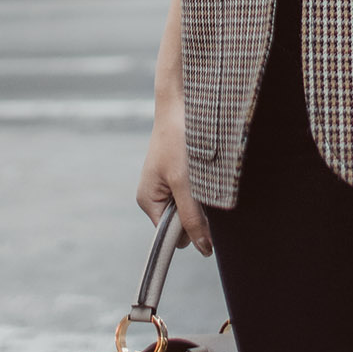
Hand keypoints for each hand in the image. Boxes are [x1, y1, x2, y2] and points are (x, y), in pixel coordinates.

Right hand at [137, 96, 212, 256]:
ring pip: (191, 207)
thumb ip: (192, 218)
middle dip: (196, 211)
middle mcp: (156, 196)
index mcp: (149, 201)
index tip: (199, 209)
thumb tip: (203, 250)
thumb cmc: (177, 139)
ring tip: (200, 171)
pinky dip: (203, 185)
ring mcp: (167, 185)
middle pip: (182, 223)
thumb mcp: (185, 182)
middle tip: (199, 184)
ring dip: (201, 195)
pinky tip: (203, 167)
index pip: (171, 236)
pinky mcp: (180, 174)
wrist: (182, 101)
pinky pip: (195, 192)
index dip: (188, 228)